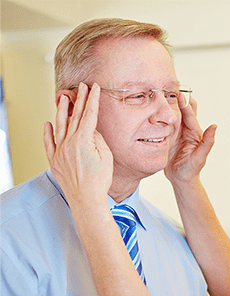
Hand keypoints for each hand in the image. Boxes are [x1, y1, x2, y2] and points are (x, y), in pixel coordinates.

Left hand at [43, 83, 112, 206]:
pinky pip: (48, 142)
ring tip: (64, 98)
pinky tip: (48, 123)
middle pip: (75, 116)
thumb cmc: (99, 180)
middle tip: (81, 87)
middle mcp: (69, 143)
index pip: (89, 114)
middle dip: (79, 99)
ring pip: (59, 125)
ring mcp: (59, 151)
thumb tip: (91, 130)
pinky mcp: (54, 160)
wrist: (86, 198)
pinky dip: (47, 132)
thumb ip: (98, 139)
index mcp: (83, 140)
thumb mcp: (106, 156)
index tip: (94, 88)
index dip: (92, 99)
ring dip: (62, 110)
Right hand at [165, 95, 216, 183]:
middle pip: (182, 110)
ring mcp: (175, 132)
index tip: (178, 93)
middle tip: (168, 87)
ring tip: (159, 93)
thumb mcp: (200, 157)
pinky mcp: (166, 136)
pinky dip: (159, 115)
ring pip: (172, 115)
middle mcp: (185, 129)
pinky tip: (151, 108)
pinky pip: (162, 123)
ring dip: (167, 105)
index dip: (184, 104)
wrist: (180, 179)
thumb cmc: (192, 169)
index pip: (189, 115)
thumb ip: (208, 142)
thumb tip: (215, 126)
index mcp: (194, 132)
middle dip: (177, 99)